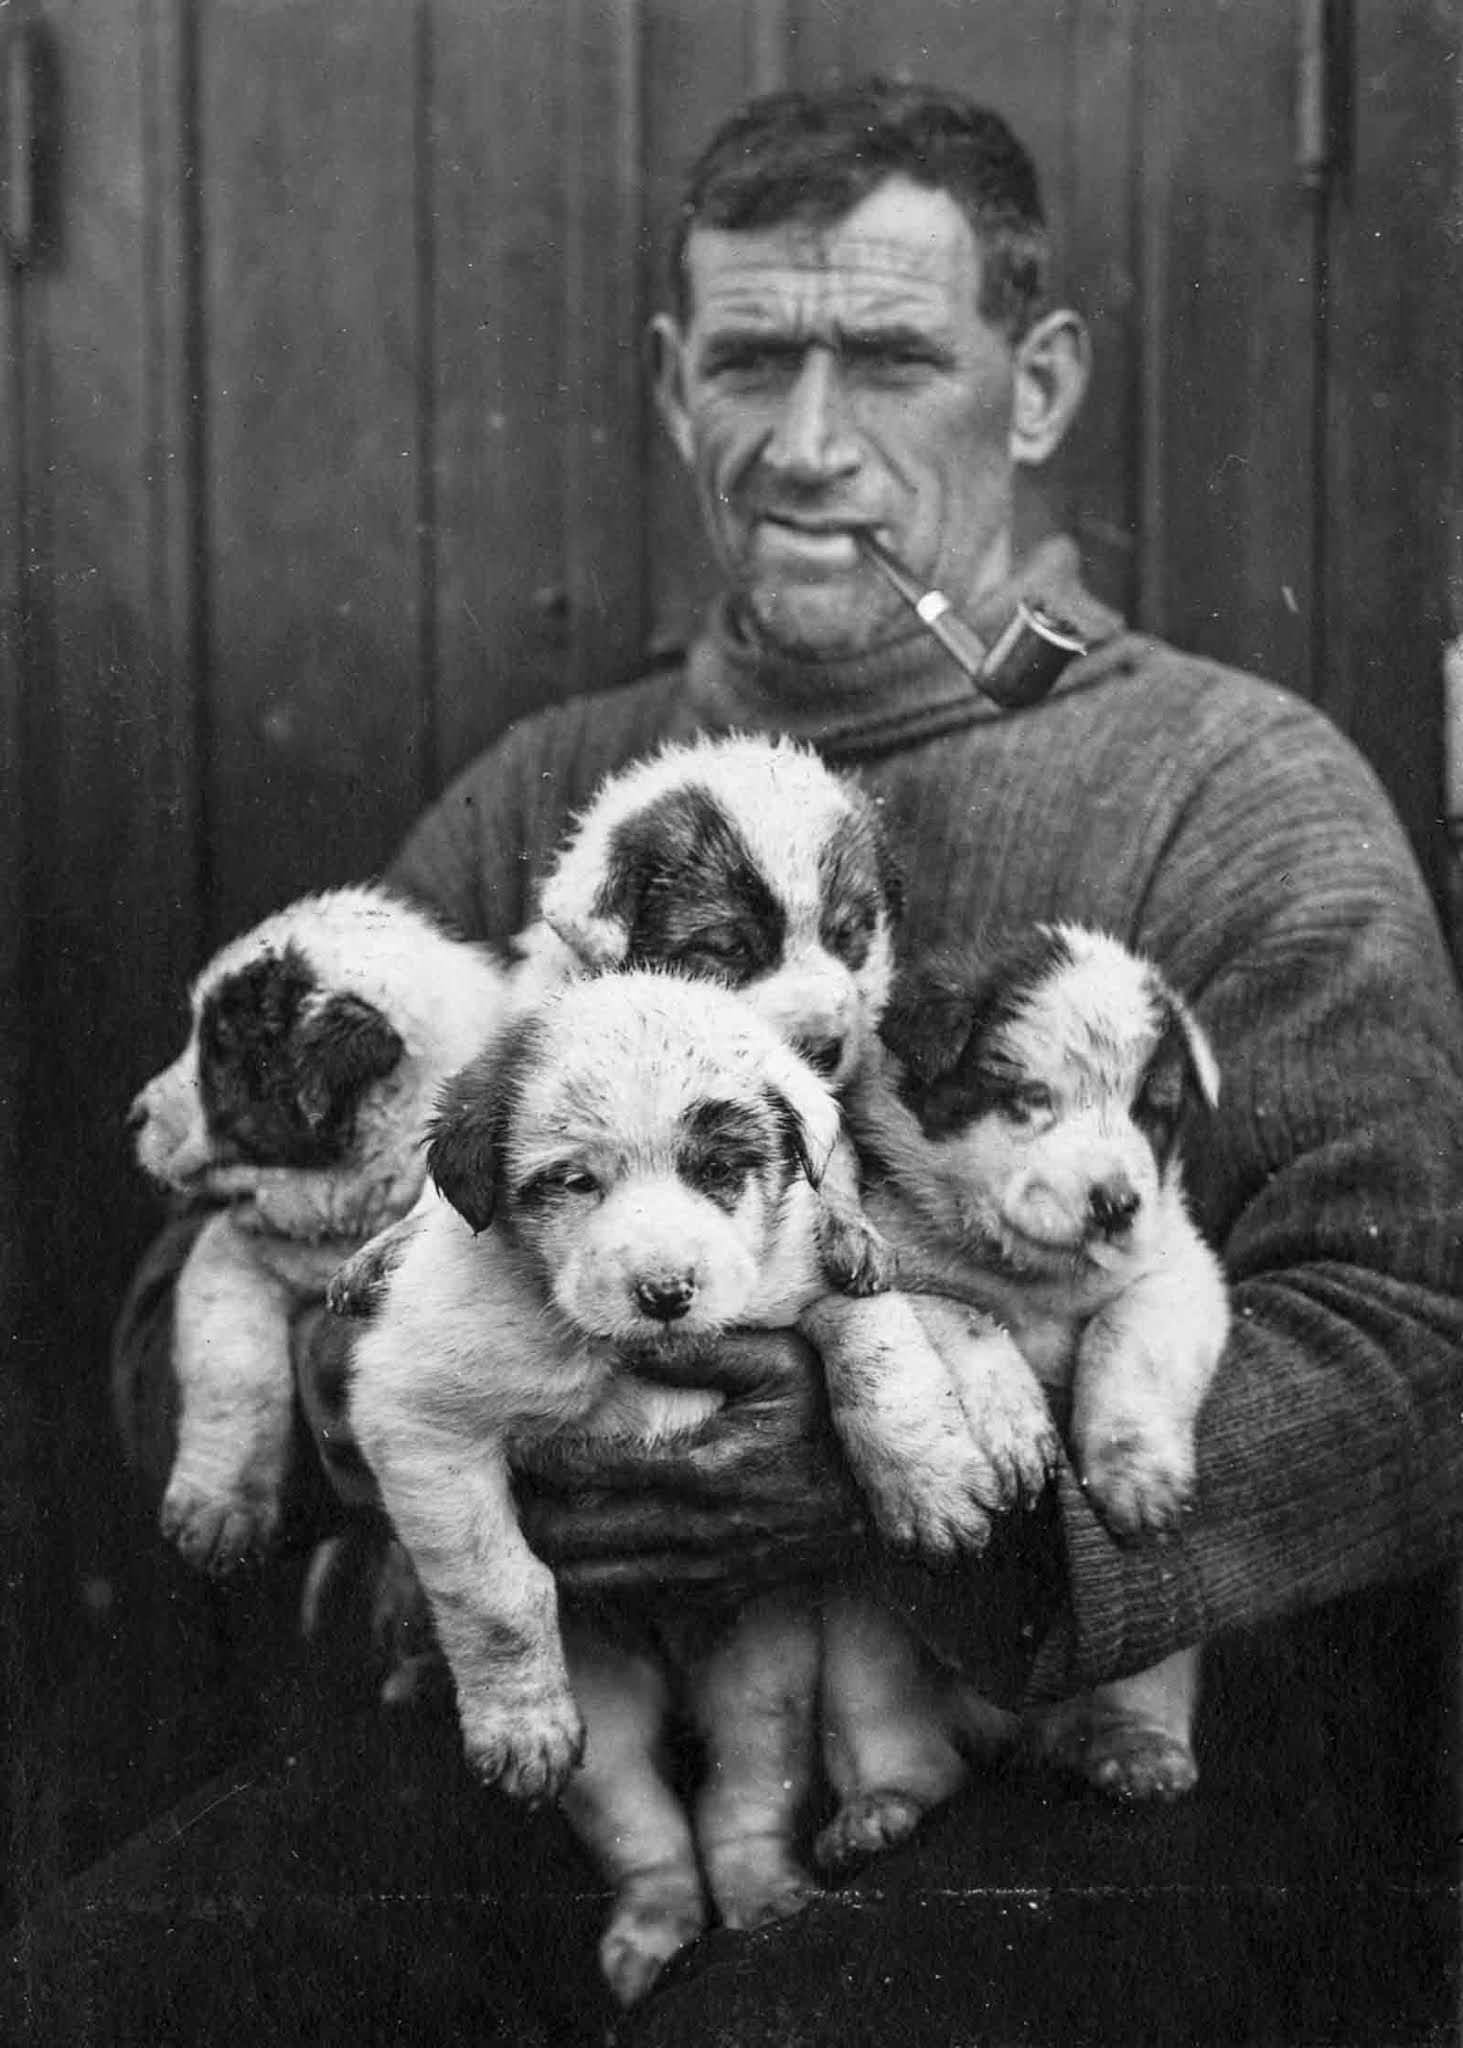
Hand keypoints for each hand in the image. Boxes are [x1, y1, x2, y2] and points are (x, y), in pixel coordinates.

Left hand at [515, 1330, 869, 1597]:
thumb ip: (702, 1351)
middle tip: (497, 1490)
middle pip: (581, 1539)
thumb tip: (631, 1339)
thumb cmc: (830, 1413)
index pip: (593, 1469)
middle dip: (529, 1518)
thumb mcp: (778, 1361)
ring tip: (521, 1526)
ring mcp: (708, 1570)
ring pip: (602, 1580)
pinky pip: (640, 1601)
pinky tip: (576, 1559)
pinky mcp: (720, 1591)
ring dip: (555, 1557)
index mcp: (703, 1468)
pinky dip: (599, 1585)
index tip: (513, 1437)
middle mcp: (697, 1530)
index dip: (542, 1458)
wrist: (888, 1498)